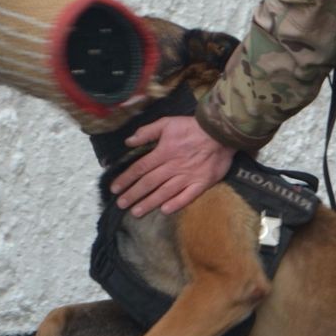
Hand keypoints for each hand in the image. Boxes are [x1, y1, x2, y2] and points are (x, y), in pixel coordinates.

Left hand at [110, 116, 232, 216]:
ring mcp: (187, 177)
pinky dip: (176, 204)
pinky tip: (165, 210)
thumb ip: (147, 132)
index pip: (140, 168)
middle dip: (133, 194)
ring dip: (149, 203)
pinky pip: (187, 197)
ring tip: (136, 212)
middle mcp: (172, 167)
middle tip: (121, 205)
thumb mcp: (167, 123)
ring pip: (164, 192)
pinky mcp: (201, 183)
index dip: (126, 179)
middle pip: (149, 183)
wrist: (221, 132)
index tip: (115, 188)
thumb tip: (129, 141)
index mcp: (163, 152)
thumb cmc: (192, 127)